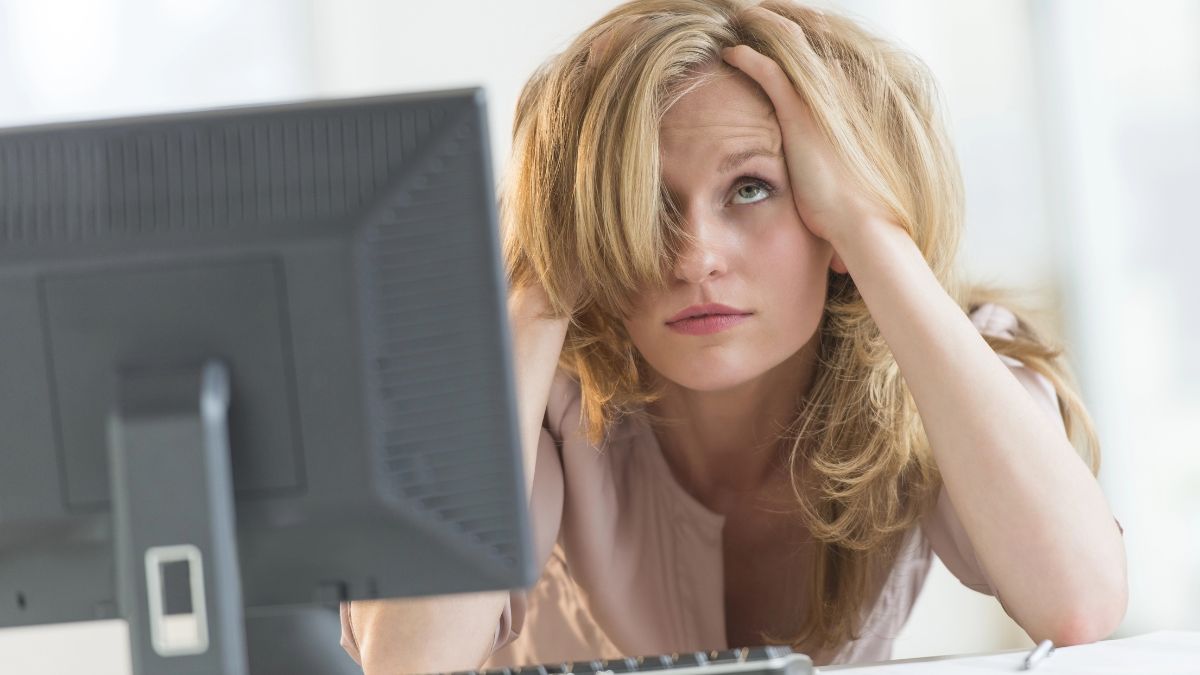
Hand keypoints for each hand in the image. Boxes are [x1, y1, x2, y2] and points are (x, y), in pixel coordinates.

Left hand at [721, 8, 896, 268]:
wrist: (862, 222)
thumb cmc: (850, 210)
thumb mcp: (841, 175)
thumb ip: (831, 158)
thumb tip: (826, 176)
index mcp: (849, 101)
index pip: (820, 56)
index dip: (799, 39)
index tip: (778, 33)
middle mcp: (838, 92)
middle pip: (807, 38)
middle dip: (782, 21)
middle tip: (757, 12)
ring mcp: (819, 100)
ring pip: (787, 44)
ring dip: (763, 27)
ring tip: (743, 18)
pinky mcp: (799, 112)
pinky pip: (768, 71)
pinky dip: (747, 58)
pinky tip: (730, 53)